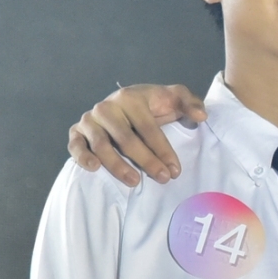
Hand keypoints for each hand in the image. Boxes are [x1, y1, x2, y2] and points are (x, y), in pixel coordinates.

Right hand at [68, 82, 205, 185]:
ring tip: (135, 181)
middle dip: (146, 161)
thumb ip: (190, 103)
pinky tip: (95, 168)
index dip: (163, 150)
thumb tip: (202, 116)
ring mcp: (90, 120)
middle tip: (162, 178)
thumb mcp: (172, 98)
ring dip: (118, 166)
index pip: (148, 128)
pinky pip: (75, 145)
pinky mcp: (77, 131)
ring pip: (102, 146)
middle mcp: (106, 107)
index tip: (175, 170)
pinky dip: (82, 156)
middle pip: (126, 139)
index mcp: (130, 97)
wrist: (124, 104)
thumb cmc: (151, 105)